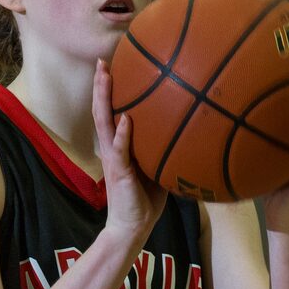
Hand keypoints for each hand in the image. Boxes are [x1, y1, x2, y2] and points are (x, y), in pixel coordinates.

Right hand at [93, 59, 167, 244]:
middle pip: (102, 110)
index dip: (110, 90)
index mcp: (119, 146)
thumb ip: (163, 148)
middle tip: (102, 61)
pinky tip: (125, 119)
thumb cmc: (145, 199)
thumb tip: (187, 130)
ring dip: (104, 99)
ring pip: (104, 123)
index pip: (112, 112)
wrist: (133, 227)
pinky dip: (122, 134)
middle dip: (101, 86)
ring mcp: (114, 159)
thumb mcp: (157, 168)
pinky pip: (120, 150)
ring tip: (105, 77)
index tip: (112, 66)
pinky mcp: (120, 173)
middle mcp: (112, 148)